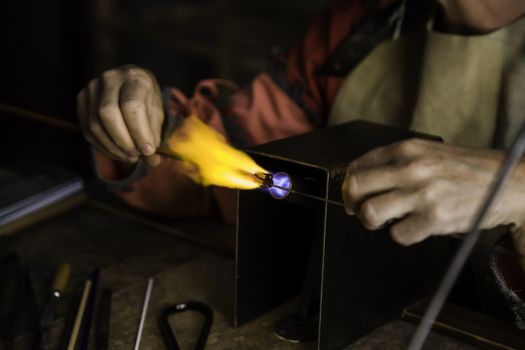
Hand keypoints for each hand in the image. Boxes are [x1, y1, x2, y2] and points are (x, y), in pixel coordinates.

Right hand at [77, 65, 163, 166]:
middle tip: (137, 155)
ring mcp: (92, 88)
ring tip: (130, 156)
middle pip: (108, 115)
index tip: (149, 150)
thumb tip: (152, 160)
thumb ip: (154, 135)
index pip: (131, 105)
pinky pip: (87, 130)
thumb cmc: (146, 99)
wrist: (130, 83)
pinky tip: (117, 152)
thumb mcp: (157, 112)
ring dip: (113, 148)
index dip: (139, 132)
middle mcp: (110, 79)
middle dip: (123, 141)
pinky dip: (103, 147)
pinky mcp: (81, 100)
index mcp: (134, 77)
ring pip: (95, 125)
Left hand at [342, 138, 524, 245]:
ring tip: (387, 220)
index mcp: (407, 149)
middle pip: (356, 187)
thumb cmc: (467, 169)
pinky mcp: (434, 218)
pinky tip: (414, 227)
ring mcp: (422, 193)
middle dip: (354, 202)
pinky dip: (402, 234)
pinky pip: (398, 235)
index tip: (354, 194)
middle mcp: (411, 168)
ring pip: (370, 212)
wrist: (508, 182)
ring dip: (372, 221)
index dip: (350, 184)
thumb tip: (365, 180)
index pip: (358, 165)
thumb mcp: (429, 153)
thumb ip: (398, 162)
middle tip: (362, 209)